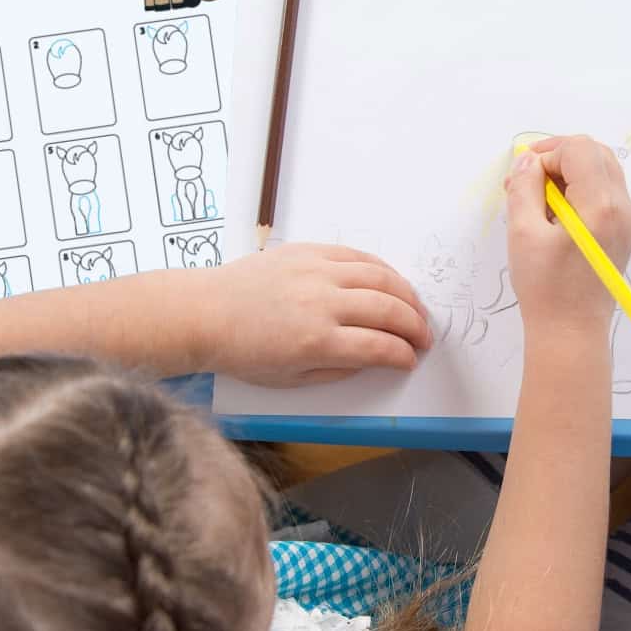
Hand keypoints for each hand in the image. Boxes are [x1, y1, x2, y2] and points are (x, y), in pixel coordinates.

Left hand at [193, 244, 431, 386]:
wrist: (206, 312)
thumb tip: (374, 358)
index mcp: (316, 341)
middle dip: (415, 326)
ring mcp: (316, 271)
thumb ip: (337, 370)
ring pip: (380, 278)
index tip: (411, 360)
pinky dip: (382, 269)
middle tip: (424, 337)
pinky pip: (357, 256)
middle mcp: (321, 303)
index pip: (378, 347)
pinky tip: (391, 282)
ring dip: (407, 295)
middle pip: (388, 310)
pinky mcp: (308, 251)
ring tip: (415, 310)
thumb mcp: (291, 379)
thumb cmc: (244, 353)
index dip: (403, 355)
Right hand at [504, 136, 630, 335]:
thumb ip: (525, 188)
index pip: (578, 149)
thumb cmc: (545, 288)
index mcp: (600, 206)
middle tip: (527, 180)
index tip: (523, 178)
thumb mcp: (523, 233)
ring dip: (568, 171)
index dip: (546, 154)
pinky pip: (605, 192)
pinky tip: (554, 212)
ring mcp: (627, 219)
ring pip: (602, 169)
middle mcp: (622, 207)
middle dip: (558, 157)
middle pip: (595, 152)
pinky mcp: (623, 231)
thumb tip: (528, 160)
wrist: (571, 331)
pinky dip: (580, 189)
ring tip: (537, 197)